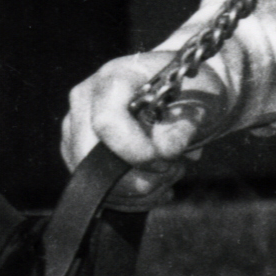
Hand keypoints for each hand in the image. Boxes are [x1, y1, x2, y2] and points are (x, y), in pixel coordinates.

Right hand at [59, 51, 222, 208]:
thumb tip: (166, 151)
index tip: (166, 162)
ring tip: (170, 174)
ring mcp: (75, 126)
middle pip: (88, 155)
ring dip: (136, 190)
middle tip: (173, 171)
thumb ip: (183, 125)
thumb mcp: (200, 100)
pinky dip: (129, 197)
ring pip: (89, 177)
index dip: (133, 150)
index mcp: (115, 78)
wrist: (182, 92)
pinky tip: (157, 187)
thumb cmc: (190, 92)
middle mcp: (85, 99)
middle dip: (135, 177)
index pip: (107, 121)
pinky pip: (93, 187)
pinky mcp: (76, 151)